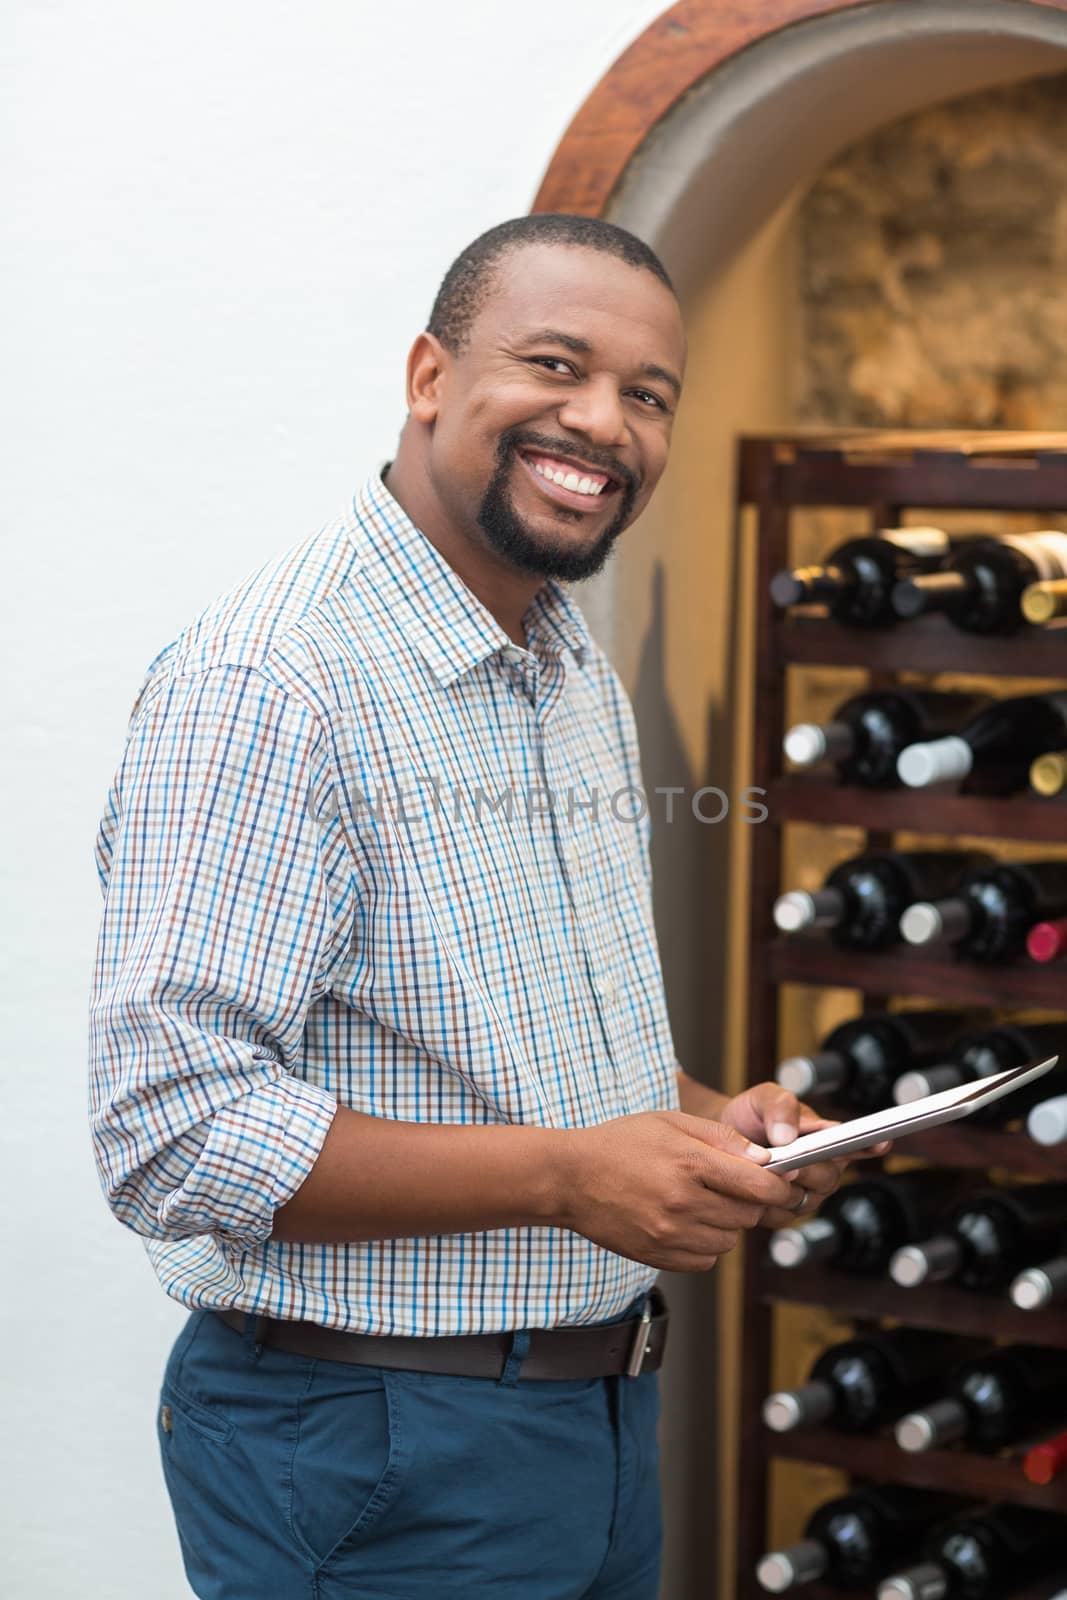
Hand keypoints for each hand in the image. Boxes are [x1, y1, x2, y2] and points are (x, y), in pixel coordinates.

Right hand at [556, 1109, 797, 1271]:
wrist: (570, 1178)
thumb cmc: (620, 1143)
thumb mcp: (671, 1123)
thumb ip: (722, 1139)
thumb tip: (765, 1159)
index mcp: (689, 1163)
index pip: (759, 1186)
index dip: (781, 1186)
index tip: (785, 1182)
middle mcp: (683, 1203)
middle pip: (748, 1215)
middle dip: (751, 1201)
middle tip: (734, 1185)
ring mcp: (669, 1234)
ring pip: (730, 1240)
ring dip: (728, 1223)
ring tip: (703, 1200)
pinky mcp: (659, 1256)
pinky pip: (706, 1260)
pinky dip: (706, 1244)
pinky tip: (687, 1220)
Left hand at [716, 1082, 890, 1228]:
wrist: (718, 1140)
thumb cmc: (749, 1116)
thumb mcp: (763, 1098)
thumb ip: (780, 1106)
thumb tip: (788, 1136)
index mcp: (827, 1140)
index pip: (856, 1145)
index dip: (870, 1145)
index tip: (882, 1141)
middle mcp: (822, 1171)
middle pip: (826, 1177)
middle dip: (808, 1170)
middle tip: (788, 1164)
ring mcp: (803, 1196)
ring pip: (802, 1199)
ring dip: (784, 1188)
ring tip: (765, 1173)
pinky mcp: (780, 1215)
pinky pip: (778, 1216)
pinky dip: (763, 1203)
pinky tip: (749, 1189)